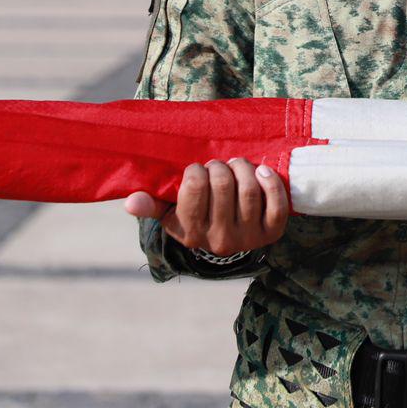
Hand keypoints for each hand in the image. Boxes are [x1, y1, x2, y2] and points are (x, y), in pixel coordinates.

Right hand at [124, 158, 288, 255]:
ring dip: (243, 168)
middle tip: (218, 166)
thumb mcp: (171, 215)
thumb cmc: (196, 218)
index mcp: (192, 233)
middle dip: (220, 166)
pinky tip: (262, 171)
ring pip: (249, 189)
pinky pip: (277, 204)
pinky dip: (271, 182)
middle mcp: (220, 240)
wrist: (227, 240)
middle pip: (223, 183)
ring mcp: (248, 237)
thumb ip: (151, 206)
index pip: (194, 185)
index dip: (196, 170)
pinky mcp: (271, 233)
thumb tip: (130, 202)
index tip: (198, 170)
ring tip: (237, 166)